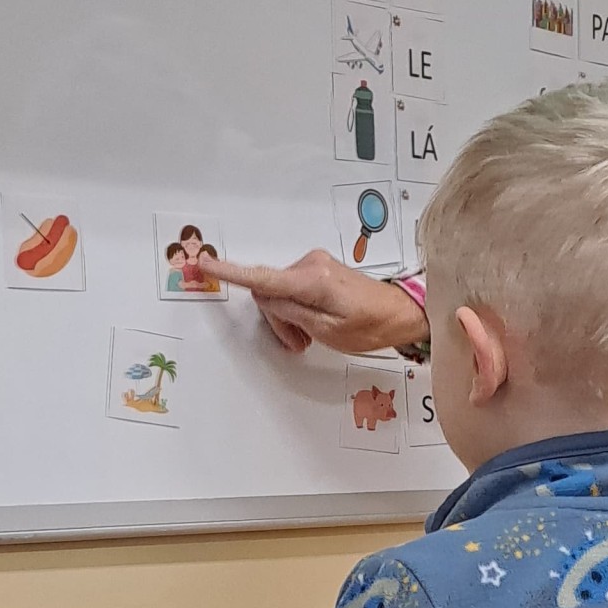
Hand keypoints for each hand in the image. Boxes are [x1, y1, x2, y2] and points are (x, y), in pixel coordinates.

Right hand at [205, 250, 429, 357]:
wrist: (401, 312)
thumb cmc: (371, 325)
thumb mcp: (328, 330)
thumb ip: (292, 312)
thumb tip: (266, 298)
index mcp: (311, 280)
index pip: (262, 277)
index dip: (230, 273)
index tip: (205, 264)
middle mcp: (310, 264)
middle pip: (269, 291)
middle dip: (278, 319)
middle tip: (298, 343)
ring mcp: (315, 264)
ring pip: (280, 292)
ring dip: (288, 318)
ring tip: (309, 338)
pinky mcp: (319, 268)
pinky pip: (293, 288)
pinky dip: (297, 308)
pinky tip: (312, 324)